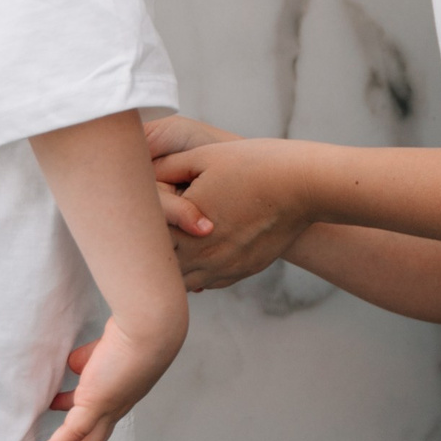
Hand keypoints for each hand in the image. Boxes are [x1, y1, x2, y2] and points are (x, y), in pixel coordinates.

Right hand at [35, 313, 183, 440]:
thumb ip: (88, 359)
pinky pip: (72, 434)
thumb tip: (74, 366)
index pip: (98, 419)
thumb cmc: (133, 330)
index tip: (62, 433)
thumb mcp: (102, 348)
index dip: (80, 429)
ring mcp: (108, 408)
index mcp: (120, 394)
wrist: (149, 329)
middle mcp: (116, 407)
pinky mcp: (98, 404)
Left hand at [150, 136, 316, 288]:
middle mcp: (201, 256)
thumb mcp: (203, 157)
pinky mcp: (243, 271)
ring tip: (173, 243)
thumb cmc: (253, 165)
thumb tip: (143, 174)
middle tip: (150, 230)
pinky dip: (199, 271)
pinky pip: (208, 282)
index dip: (138, 225)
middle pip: (159, 267)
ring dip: (175, 265)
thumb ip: (167, 168)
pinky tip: (200, 252)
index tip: (138, 212)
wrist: (303, 185)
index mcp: (184, 228)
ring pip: (182, 281)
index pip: (144, 239)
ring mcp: (223, 268)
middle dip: (153, 249)